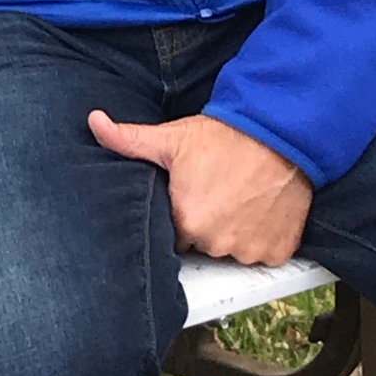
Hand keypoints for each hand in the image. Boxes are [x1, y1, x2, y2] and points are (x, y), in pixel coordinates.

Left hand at [87, 110, 312, 264]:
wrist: (281, 132)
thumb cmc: (225, 136)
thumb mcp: (171, 138)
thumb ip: (128, 140)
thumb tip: (94, 122)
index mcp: (187, 221)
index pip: (173, 238)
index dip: (180, 216)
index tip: (190, 197)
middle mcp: (217, 242)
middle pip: (203, 245)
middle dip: (206, 224)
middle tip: (216, 192)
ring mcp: (250, 249)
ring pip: (233, 250)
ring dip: (234, 232)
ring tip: (239, 197)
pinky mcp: (278, 250)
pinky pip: (264, 253)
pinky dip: (262, 236)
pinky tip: (259, 209)